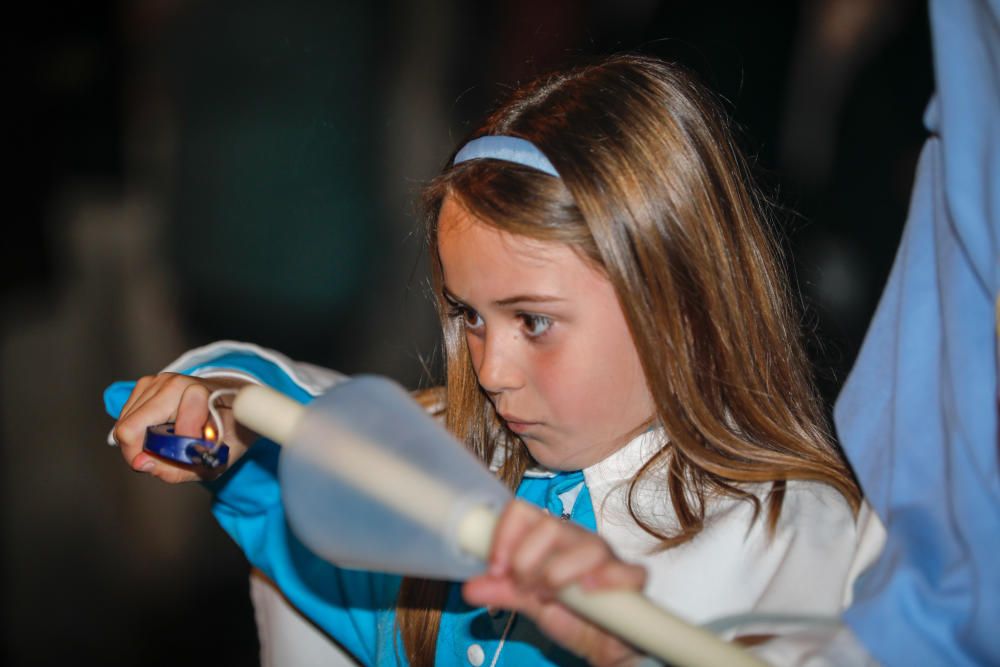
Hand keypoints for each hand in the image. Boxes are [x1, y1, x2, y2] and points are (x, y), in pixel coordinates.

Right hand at [113, 373, 255, 482]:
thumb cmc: (228, 432)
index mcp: (197, 395)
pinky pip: (125, 418)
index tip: (182, 458)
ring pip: (123, 425)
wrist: (236, 406)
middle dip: (142, 452)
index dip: (161, 453)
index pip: (157, 429)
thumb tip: (141, 464)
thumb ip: (177, 470)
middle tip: (166, 460)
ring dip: (140, 444)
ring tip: (169, 446)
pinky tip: (161, 434)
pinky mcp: (145, 384)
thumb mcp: (215, 462)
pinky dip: (138, 433)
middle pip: (130, 428)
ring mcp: (156, 381)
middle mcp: (173, 382)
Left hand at [462, 500, 646, 666]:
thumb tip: (470, 587)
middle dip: (528, 559)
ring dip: (561, 571)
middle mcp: (577, 540)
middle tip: (524, 586)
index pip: (523, 512)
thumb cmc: (570, 614)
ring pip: (588, 546)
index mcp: (550, 538)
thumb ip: (503, 591)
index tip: (496, 568)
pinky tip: (591, 590)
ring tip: (551, 594)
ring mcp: (606, 558)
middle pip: (551, 527)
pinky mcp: (630, 580)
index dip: (505, 536)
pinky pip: (629, 571)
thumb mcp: (530, 603)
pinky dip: (610, 578)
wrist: (604, 643)